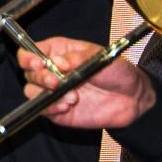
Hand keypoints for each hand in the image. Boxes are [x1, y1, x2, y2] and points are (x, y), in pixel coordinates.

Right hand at [17, 38, 153, 127]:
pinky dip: (51, 109)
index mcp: (58, 52)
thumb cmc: (117, 72)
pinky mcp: (57, 110)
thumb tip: (57, 61)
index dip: (28, 57)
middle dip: (40, 78)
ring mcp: (54, 92)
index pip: (30, 52)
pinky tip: (67, 107)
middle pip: (28, 73)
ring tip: (72, 98)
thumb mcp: (101, 58)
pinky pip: (43, 110)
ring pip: (31, 92)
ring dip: (46, 95)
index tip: (39, 63)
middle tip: (56, 83)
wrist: (133, 99)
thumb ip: (78, 58)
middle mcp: (52, 71)